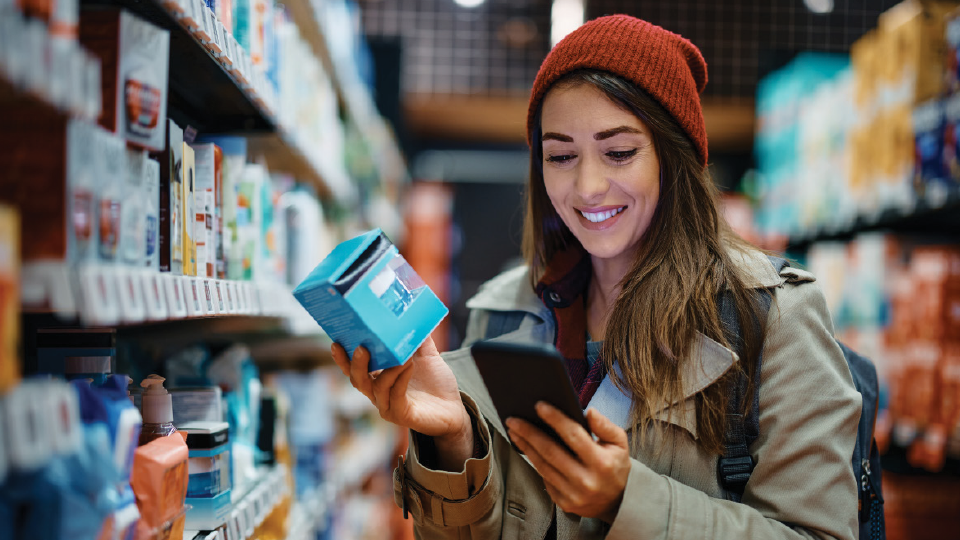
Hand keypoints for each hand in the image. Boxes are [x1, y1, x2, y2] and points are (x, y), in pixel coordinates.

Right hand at [331, 338, 473, 469]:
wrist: (454, 410)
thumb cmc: (436, 384)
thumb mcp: (427, 356)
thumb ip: (418, 338)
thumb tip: (415, 313)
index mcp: (378, 379)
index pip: (354, 369)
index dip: (342, 358)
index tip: (336, 341)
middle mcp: (378, 393)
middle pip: (357, 380)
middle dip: (355, 364)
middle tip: (361, 347)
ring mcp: (388, 406)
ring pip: (375, 388)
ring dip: (387, 369)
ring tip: (400, 355)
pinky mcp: (401, 414)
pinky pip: (395, 395)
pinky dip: (400, 378)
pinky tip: (408, 366)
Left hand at [506, 404, 629, 522]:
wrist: (617, 502)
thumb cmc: (615, 466)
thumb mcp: (619, 443)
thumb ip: (605, 426)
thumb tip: (589, 411)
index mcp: (601, 463)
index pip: (573, 435)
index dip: (554, 418)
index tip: (538, 405)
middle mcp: (586, 481)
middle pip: (550, 451)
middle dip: (529, 432)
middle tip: (513, 419)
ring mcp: (573, 495)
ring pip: (542, 465)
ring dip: (525, 446)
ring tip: (514, 431)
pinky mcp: (564, 503)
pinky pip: (544, 478)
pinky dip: (534, 461)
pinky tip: (526, 449)